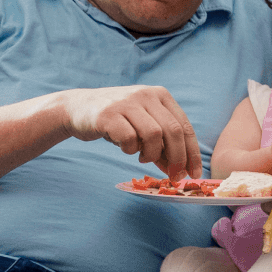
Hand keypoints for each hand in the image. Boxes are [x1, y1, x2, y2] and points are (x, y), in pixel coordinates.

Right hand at [62, 85, 201, 178]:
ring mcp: (126, 103)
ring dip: (151, 154)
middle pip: (173, 131)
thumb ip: (161, 144)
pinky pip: (129, 139)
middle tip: (173, 176)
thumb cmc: (115, 120)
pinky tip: (125, 148)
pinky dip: (130, 149)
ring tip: (141, 157)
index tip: (194, 174)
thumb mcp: (142, 126)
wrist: (77, 108)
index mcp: (159, 95)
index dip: (192, 153)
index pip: (184, 126)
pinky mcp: (108, 114)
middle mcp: (145, 95)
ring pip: (154, 135)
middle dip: (177, 159)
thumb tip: (180, 170)